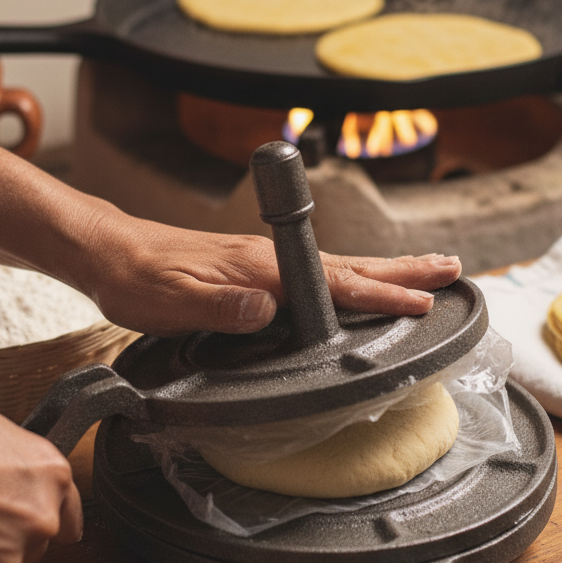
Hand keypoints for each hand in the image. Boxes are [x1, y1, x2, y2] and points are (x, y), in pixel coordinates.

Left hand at [81, 210, 461, 336]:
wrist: (109, 251)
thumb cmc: (136, 278)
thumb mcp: (170, 301)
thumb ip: (219, 306)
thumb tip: (268, 311)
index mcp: (258, 268)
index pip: (333, 284)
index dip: (380, 296)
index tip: (423, 303)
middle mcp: (267, 258)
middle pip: (350, 265)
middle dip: (404, 271)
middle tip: (452, 271)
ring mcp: (261, 259)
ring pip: (338, 266)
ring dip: (384, 270)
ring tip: (424, 272)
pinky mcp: (251, 266)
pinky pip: (316, 272)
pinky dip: (351, 276)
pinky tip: (355, 283)